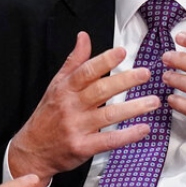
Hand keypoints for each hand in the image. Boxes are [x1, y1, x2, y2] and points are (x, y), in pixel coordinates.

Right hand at [8, 32, 158, 186]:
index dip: (104, 60)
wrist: (32, 150)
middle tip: (145, 74)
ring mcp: (77, 127)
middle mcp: (71, 106)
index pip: (86, 71)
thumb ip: (73, 61)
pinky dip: (128, 135)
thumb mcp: (56, 85)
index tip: (122, 52)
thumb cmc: (48, 115)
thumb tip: (84, 37)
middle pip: (100, 91)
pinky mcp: (82, 147)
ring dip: (133, 108)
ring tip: (153, 101)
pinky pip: (109, 141)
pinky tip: (143, 129)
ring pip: (109, 115)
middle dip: (125, 81)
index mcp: (65, 89)